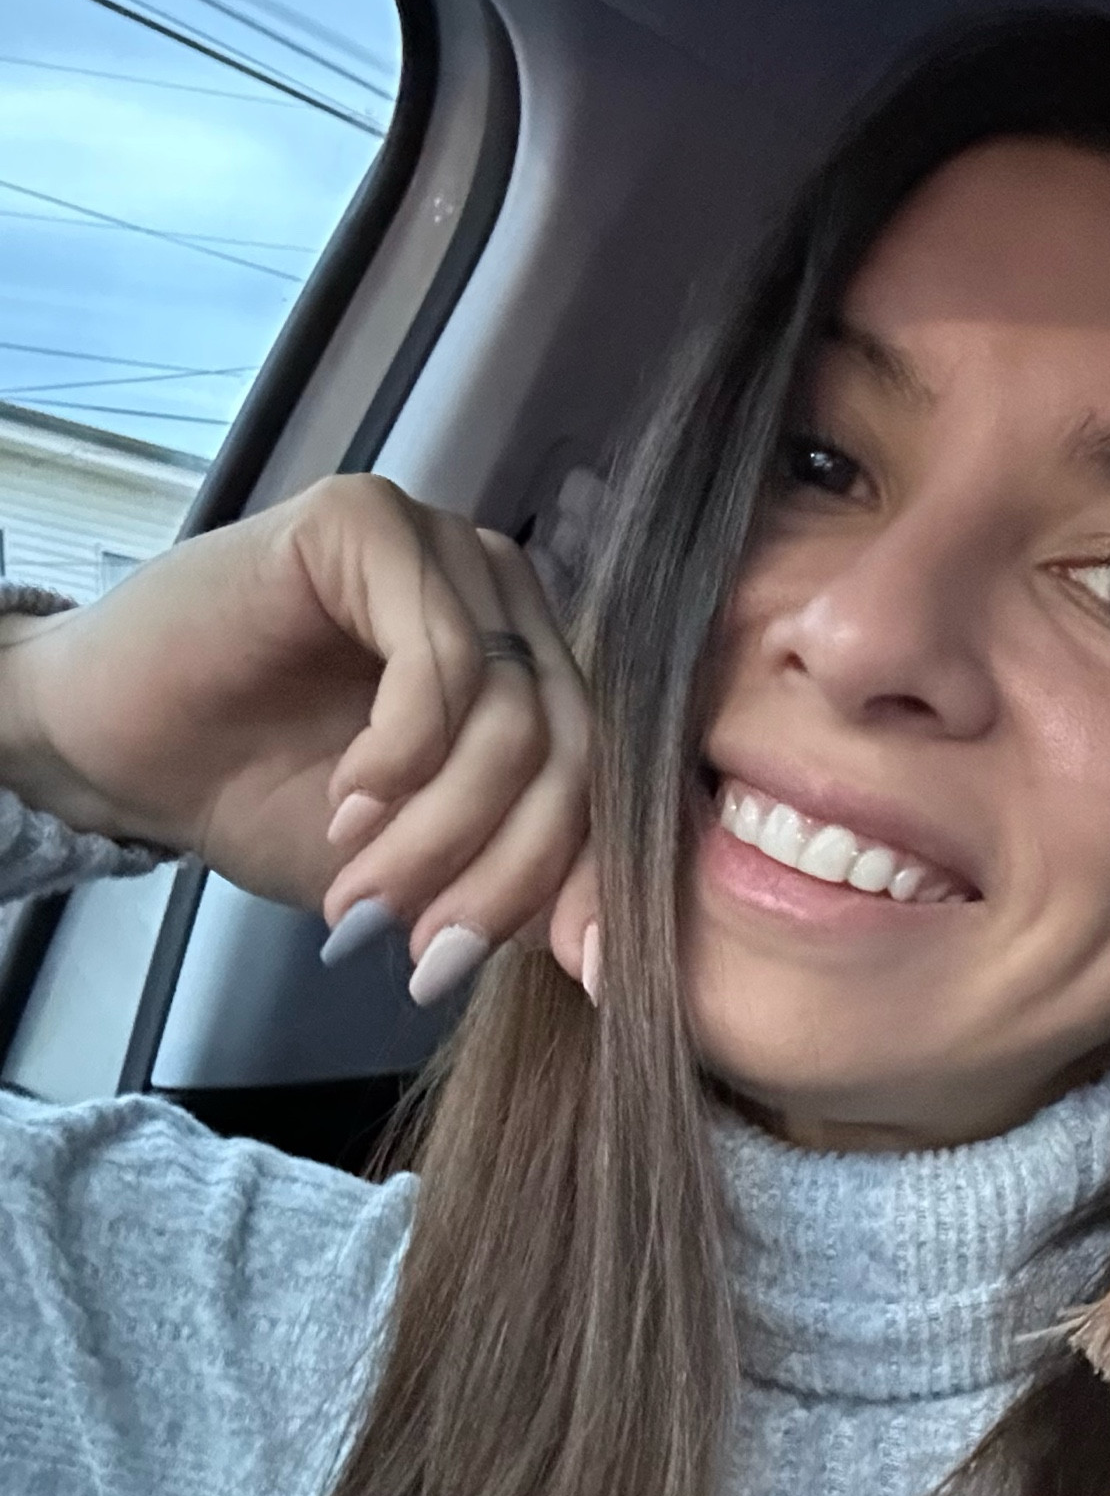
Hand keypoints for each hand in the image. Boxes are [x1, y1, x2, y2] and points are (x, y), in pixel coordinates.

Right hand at [0, 475, 598, 999]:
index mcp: (535, 668)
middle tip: (428, 951)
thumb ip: (511, 888)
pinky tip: (348, 801)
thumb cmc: (265, 796)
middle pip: (569, 751)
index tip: (564, 973)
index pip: (603, 779)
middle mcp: (506, 597)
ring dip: (440, 831)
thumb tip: (603, 952)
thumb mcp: (417, 871)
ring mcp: (444, 549)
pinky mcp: (370, 522)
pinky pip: (437, 657)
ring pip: (510, 715)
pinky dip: (402, 754)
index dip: (579, 882)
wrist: (118, 750)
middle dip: (502, 873)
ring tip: (364, 889)